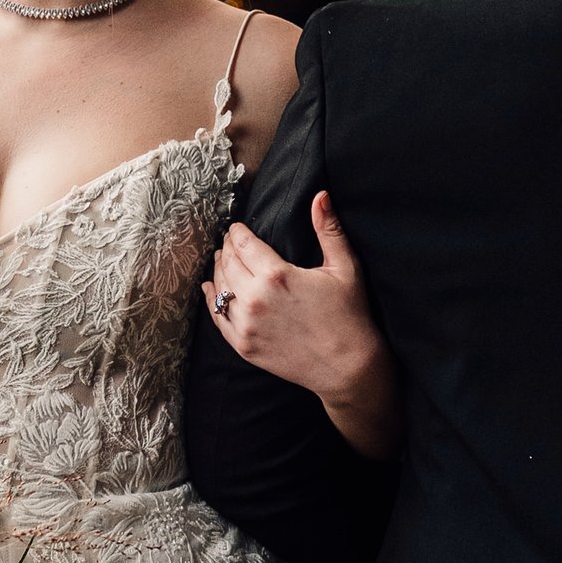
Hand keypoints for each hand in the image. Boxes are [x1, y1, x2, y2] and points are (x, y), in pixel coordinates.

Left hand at [203, 192, 400, 460]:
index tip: (237, 227)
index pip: (243, 244)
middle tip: (229, 242)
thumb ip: (328, 229)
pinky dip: (212, 300)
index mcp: (277, 275)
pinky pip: (218, 317)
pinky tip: (211, 289)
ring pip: (219, 288)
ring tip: (222, 260)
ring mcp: (246, 325)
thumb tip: (319, 194)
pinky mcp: (244, 346)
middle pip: (228, 263)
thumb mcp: (345, 268)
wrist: (347, 367)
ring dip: (219, 271)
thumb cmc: (350, 315)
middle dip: (227, 249)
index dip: (237, 232)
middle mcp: (255, 299)